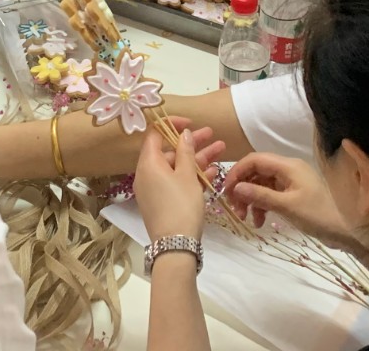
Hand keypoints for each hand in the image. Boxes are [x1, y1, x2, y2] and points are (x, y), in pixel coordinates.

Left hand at [135, 121, 226, 242]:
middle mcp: (147, 174)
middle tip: (212, 134)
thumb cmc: (181, 206)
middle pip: (169, 151)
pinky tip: (213, 171)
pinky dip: (192, 176)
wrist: (176, 246)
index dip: (172, 125)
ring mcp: (155, 189)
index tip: (190, 123)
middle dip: (192, 143)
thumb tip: (183, 133)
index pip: (155, 134)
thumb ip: (186, 151)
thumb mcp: (187, 176)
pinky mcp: (163, 202)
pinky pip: (177, 183)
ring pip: (177, 168)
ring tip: (221, 149)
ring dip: (198, 158)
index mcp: (148, 163)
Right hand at [224, 152, 354, 248]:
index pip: (255, 159)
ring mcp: (291, 182)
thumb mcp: (287, 206)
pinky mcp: (293, 194)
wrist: (344, 230)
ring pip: (261, 184)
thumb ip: (261, 195)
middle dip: (243, 188)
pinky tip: (259, 222)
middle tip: (235, 209)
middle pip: (256, 171)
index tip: (226, 191)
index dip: (238, 172)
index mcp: (288, 165)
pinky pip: (270, 195)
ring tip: (245, 219)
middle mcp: (288, 169)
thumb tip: (237, 188)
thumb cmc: (317, 215)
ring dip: (251, 199)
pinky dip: (262, 206)